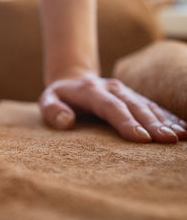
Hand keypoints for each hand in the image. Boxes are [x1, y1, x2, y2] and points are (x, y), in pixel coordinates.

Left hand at [39, 73, 186, 142]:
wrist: (73, 79)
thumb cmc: (59, 96)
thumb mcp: (47, 100)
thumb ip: (52, 110)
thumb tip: (67, 120)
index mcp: (91, 91)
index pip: (110, 106)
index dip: (126, 121)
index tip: (141, 138)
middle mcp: (112, 89)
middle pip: (134, 106)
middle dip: (152, 123)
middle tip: (167, 140)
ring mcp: (125, 92)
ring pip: (147, 105)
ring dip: (164, 121)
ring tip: (178, 137)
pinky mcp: (134, 97)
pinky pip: (153, 106)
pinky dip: (169, 117)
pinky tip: (182, 129)